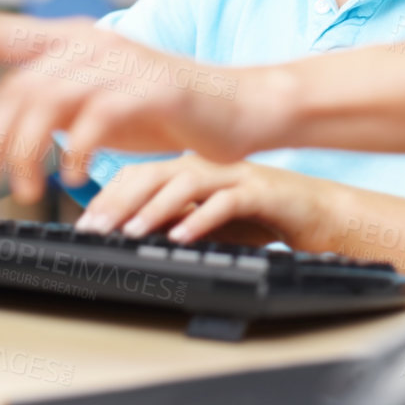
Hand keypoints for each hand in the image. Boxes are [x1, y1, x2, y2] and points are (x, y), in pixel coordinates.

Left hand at [0, 14, 241, 205]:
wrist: (236, 108)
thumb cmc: (163, 106)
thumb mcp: (90, 104)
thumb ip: (37, 99)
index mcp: (77, 42)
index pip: (7, 30)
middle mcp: (95, 44)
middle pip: (20, 84)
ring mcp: (124, 64)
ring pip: (50, 99)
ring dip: (27, 152)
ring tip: (25, 190)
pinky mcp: (152, 89)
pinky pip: (97, 117)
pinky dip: (76, 150)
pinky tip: (72, 174)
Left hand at [75, 155, 342, 250]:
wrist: (319, 212)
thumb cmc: (260, 216)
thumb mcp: (204, 219)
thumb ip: (170, 222)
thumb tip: (126, 238)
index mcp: (190, 168)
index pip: (138, 173)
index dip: (108, 196)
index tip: (85, 225)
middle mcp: (209, 165)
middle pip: (154, 172)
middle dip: (120, 200)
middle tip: (95, 228)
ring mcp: (235, 175)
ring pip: (187, 182)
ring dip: (156, 207)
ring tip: (133, 231)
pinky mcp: (262, 191)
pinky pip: (227, 201)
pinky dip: (203, 218)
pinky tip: (183, 236)